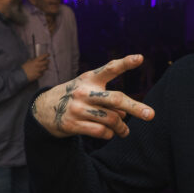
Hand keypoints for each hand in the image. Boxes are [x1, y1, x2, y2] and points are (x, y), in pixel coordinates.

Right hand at [22, 54, 49, 80]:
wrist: (21, 75)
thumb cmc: (23, 68)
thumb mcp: (27, 63)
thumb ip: (31, 61)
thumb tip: (32, 59)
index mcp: (35, 61)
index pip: (42, 57)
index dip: (46, 55)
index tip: (48, 54)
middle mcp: (38, 65)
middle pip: (46, 62)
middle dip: (47, 61)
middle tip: (48, 61)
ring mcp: (39, 70)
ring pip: (45, 68)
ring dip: (46, 67)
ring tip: (45, 67)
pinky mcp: (38, 75)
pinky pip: (42, 73)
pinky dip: (42, 73)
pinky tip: (40, 72)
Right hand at [31, 54, 154, 138]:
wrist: (43, 110)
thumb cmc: (75, 97)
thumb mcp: (88, 89)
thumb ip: (108, 98)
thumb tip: (125, 113)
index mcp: (89, 79)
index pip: (110, 68)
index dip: (125, 63)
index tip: (140, 58)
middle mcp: (84, 92)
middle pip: (116, 99)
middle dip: (136, 107)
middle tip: (151, 115)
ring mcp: (77, 108)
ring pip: (111, 119)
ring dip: (122, 128)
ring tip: (125, 131)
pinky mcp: (72, 124)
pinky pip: (100, 132)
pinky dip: (109, 134)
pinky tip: (109, 133)